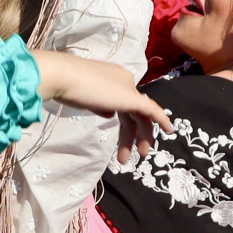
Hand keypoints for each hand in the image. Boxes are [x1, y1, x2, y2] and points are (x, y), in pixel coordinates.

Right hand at [29, 51, 174, 162]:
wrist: (63, 76)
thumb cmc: (67, 86)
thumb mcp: (85, 98)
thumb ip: (100, 105)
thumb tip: (110, 114)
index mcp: (113, 77)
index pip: (123, 101)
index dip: (126, 121)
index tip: (123, 139)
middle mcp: (123, 80)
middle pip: (134, 110)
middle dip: (135, 133)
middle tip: (134, 152)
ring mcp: (128, 88)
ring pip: (141, 114)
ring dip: (141, 136)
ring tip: (138, 156)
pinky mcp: (131, 97)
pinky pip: (152, 110)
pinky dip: (161, 119)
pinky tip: (168, 131)